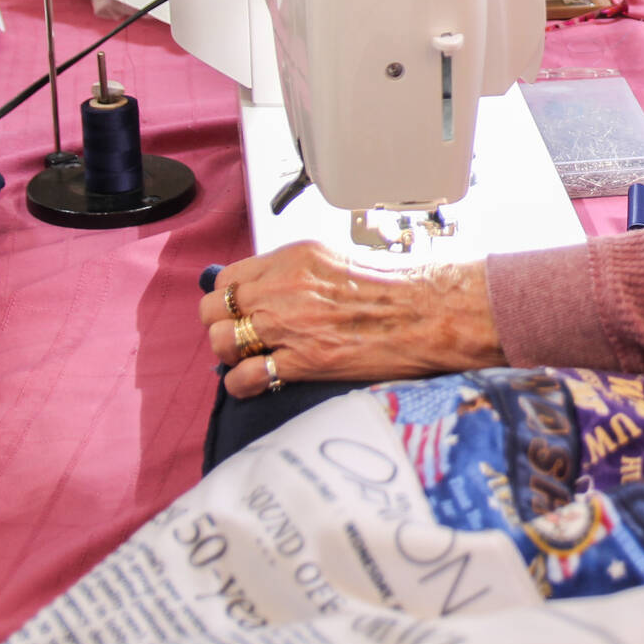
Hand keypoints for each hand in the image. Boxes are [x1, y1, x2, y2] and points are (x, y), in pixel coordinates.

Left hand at [197, 241, 502, 398]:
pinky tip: (259, 383)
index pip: (227, 277)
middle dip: (221, 326)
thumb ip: (297, 273)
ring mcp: (290, 325)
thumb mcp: (337, 261)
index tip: (238, 310)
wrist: (431, 314)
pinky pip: (244, 378)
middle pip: (212, 309)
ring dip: (230, 355)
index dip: (228, 298)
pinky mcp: (303, 361)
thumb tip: (268, 291)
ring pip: (220, 342)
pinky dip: (244, 385)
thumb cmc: (397, 289)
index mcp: (293, 258)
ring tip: (251, 359)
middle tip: (242, 337)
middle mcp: (284, 288)